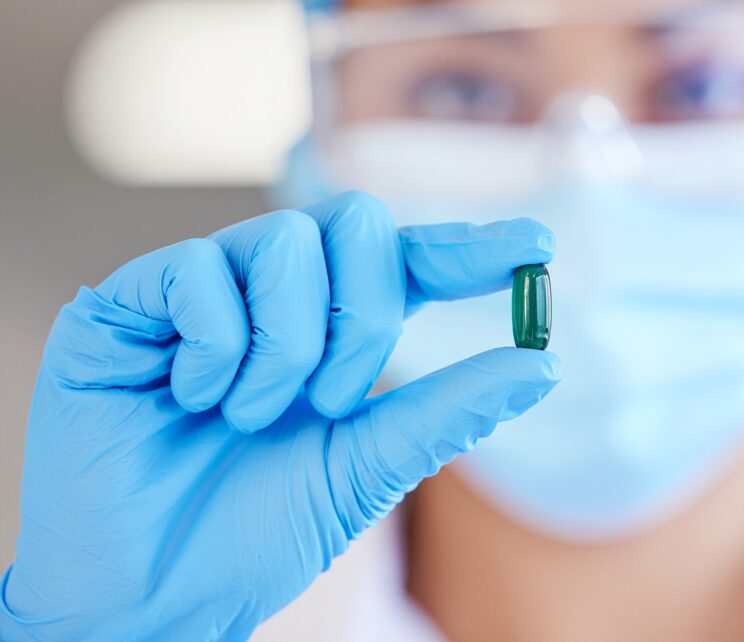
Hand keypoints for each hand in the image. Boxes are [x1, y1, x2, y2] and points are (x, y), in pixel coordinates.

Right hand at [0, 191, 559, 641]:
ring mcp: (202, 293)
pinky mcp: (127, 304)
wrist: (154, 592)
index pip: (410, 262)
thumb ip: (447, 410)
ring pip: (282, 241)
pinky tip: (192, 396)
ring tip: (249, 415)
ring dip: (285, 346)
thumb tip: (543, 365)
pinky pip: (195, 269)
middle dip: (363, 314)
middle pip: (355, 224)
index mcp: (333, 332)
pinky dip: (214, 344)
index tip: (536, 243)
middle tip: (334, 398)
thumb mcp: (366, 468)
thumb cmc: (256, 532)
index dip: (469, 247)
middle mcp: (272, 298)